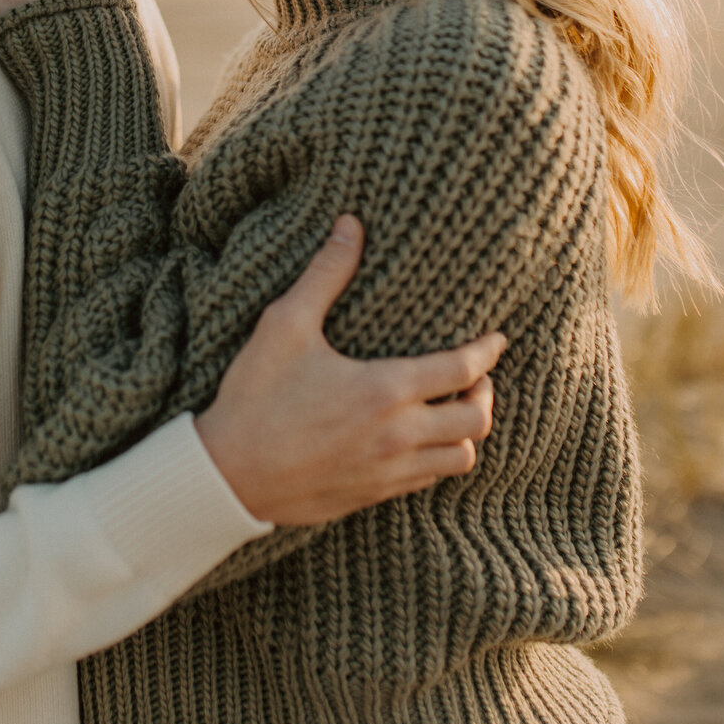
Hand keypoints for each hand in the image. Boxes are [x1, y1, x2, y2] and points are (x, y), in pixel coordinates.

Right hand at [195, 217, 501, 525]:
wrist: (226, 476)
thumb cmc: (254, 397)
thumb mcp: (284, 326)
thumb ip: (325, 274)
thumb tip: (350, 226)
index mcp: (385, 390)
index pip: (462, 370)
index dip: (487, 351)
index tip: (497, 338)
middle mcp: (397, 436)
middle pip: (476, 420)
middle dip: (486, 394)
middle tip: (477, 377)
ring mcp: (387, 473)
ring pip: (460, 459)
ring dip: (466, 432)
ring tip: (453, 410)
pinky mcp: (372, 497)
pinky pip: (426, 482)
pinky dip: (436, 459)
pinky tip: (418, 441)